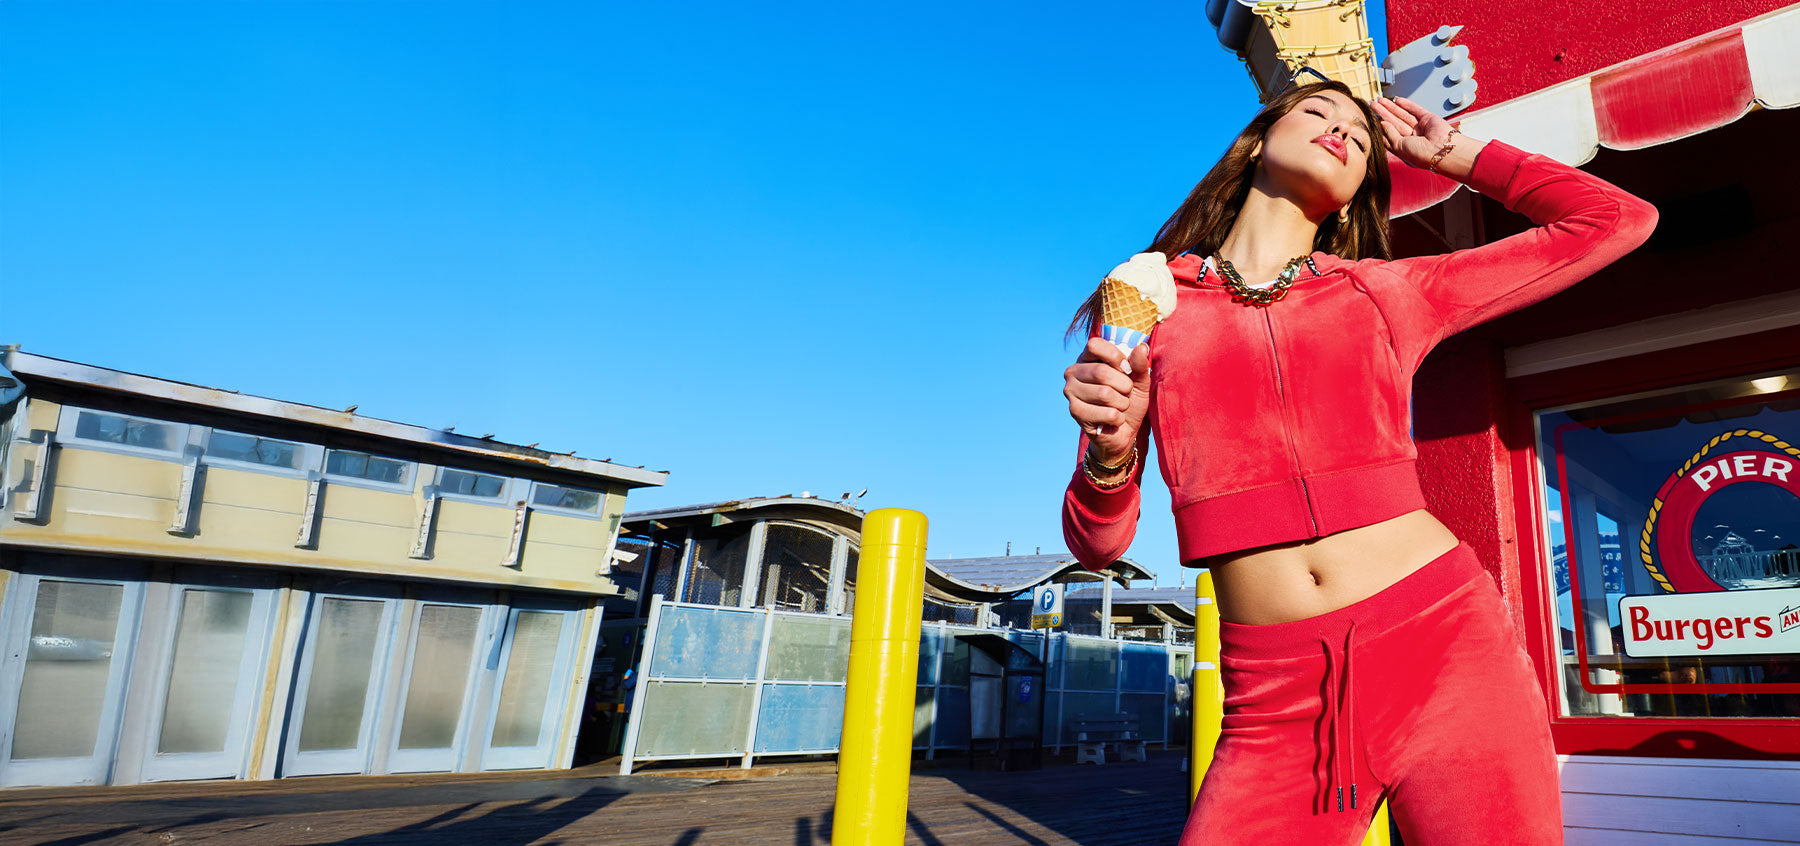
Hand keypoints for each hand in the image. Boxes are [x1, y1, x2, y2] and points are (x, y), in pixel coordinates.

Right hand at [1064, 338, 1151, 466]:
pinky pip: (1107, 413)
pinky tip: (1114, 419)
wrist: (1123, 430)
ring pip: (1104, 394)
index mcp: (1087, 358)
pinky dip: (1118, 418)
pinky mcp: (1075, 411)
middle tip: (1125, 393)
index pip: (1094, 345)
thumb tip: (1142, 347)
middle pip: (1101, 372)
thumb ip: (1139, 364)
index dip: (1115, 356)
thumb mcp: (1139, 380)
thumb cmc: (1129, 400)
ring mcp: (1071, 392)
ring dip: (1122, 403)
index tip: (1126, 369)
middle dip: (1123, 385)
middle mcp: (1073, 372)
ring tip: (1120, 406)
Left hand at [1372, 96, 1460, 169]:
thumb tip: (1382, 124)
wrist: (1441, 150)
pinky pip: (1415, 109)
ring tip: (1379, 100)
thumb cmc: (1420, 154)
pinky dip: (1406, 104)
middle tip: (1372, 105)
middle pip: (1394, 122)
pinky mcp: (1428, 118)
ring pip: (1402, 115)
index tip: (1370, 119)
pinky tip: (1396, 100)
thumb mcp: (1399, 147)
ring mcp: (1420, 127)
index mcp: (1405, 147)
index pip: (1389, 134)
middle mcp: (1412, 137)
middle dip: (1383, 113)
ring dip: (1391, 107)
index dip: (1380, 126)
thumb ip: (1390, 135)